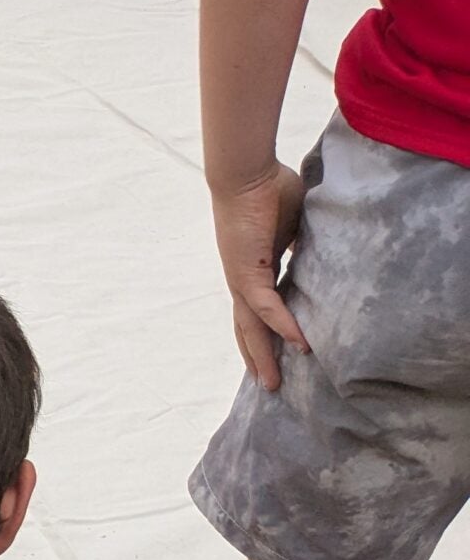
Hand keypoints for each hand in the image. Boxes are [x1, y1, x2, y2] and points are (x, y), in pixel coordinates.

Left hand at [210, 160, 308, 389]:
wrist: (246, 173)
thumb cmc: (268, 188)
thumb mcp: (294, 223)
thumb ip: (301, 242)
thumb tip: (318, 250)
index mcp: (253, 269)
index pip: (258, 310)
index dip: (265, 333)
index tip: (276, 354)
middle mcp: (242, 280)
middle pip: (248, 329)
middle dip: (258, 358)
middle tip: (269, 386)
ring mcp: (241, 279)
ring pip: (251, 328)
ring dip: (263, 356)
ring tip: (273, 383)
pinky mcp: (247, 273)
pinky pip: (267, 307)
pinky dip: (283, 325)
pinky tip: (299, 344)